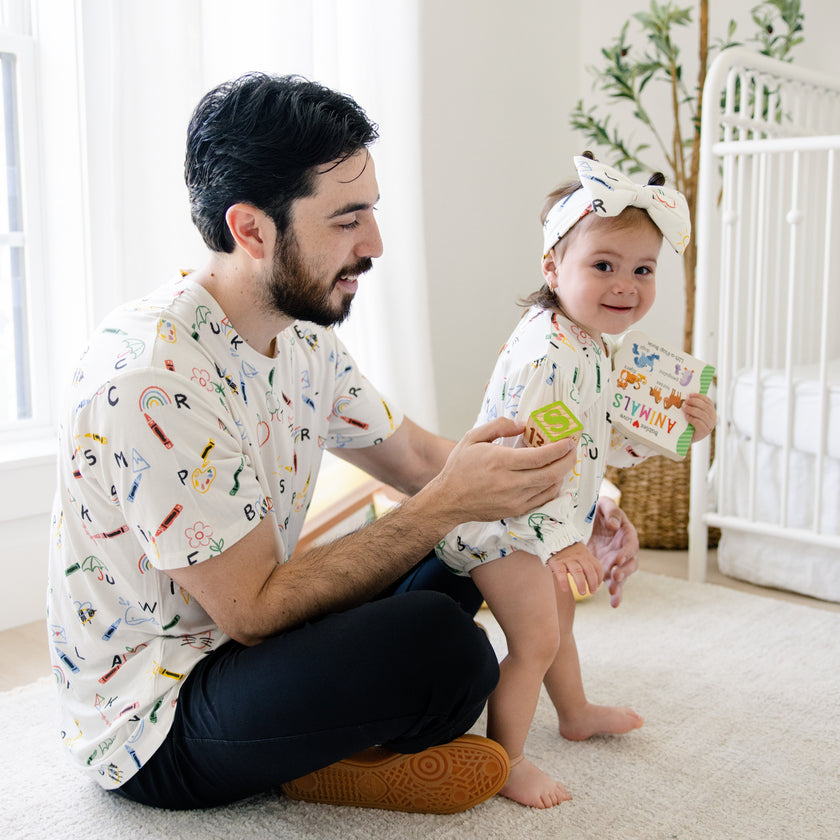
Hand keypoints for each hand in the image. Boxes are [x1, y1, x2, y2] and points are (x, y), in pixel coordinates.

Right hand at [434, 417, 576, 522]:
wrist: (448, 500)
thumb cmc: (459, 467)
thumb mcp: (473, 438)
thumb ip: (499, 426)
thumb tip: (524, 424)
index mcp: (500, 462)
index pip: (540, 456)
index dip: (560, 448)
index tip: (569, 440)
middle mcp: (510, 482)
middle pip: (551, 473)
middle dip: (568, 460)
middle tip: (573, 450)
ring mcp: (515, 499)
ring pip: (550, 487)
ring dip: (561, 473)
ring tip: (563, 461)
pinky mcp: (516, 510)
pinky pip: (543, 499)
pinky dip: (552, 487)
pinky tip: (551, 477)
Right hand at [547, 542, 603, 598]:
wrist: (554, 540)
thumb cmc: (569, 553)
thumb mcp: (580, 555)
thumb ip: (587, 564)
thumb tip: (595, 583)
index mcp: (586, 555)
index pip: (596, 566)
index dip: (599, 578)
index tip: (596, 587)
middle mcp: (578, 556)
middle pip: (589, 569)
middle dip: (592, 582)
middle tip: (592, 592)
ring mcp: (567, 559)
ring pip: (577, 571)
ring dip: (581, 583)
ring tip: (582, 593)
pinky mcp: (557, 562)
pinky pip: (561, 572)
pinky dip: (564, 582)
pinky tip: (565, 589)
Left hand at [587, 496, 638, 607]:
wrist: (587, 519)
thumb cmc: (599, 509)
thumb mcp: (605, 505)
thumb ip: (611, 512)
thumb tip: (613, 525)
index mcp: (627, 534)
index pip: (630, 544)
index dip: (626, 552)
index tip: (618, 559)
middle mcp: (625, 550)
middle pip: (630, 563)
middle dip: (624, 571)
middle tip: (615, 577)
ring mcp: (617, 562)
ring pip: (623, 576)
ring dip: (620, 585)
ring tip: (614, 592)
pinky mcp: (608, 569)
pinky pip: (615, 584)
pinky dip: (616, 594)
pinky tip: (614, 604)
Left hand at [684, 393, 715, 442]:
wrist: (685, 438)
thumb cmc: (688, 423)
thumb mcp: (692, 413)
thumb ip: (692, 405)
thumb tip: (685, 395)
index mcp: (711, 411)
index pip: (708, 401)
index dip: (699, 396)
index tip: (690, 394)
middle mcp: (712, 418)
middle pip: (705, 407)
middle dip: (695, 402)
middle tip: (685, 400)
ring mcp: (709, 425)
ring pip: (703, 415)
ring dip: (692, 409)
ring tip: (684, 408)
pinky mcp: (704, 432)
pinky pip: (699, 424)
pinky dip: (692, 419)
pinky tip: (686, 416)